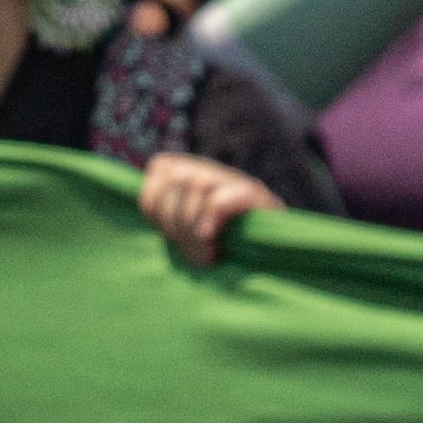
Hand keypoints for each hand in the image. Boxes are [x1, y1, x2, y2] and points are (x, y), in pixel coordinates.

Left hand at [138, 149, 283, 265]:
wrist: (274, 254)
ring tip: (206, 252)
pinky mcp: (256, 196)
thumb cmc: (219, 247)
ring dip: (193, 228)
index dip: (155, 203)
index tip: (167, 231)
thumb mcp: (184, 230)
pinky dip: (210, 218)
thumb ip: (166, 215)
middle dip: (175, 221)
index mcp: (191, 169)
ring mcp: (237, 179)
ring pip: (197, 185)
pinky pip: (220, 199)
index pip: (160, 168)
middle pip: (176, 179)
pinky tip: (211, 237)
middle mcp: (213, 169)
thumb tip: (149, 210)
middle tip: (191, 249)